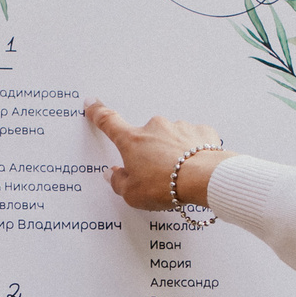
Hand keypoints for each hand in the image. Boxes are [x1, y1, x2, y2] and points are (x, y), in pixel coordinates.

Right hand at [83, 99, 230, 211]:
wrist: (203, 179)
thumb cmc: (165, 185)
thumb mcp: (132, 194)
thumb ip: (119, 182)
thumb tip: (113, 174)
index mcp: (132, 141)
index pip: (109, 122)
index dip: (98, 113)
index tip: (92, 103)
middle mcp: (154, 128)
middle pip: (145, 138)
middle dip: (150, 153)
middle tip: (157, 175)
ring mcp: (178, 127)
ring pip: (170, 139)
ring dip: (172, 152)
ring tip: (179, 175)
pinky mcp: (200, 132)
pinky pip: (193, 140)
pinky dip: (193, 152)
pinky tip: (196, 167)